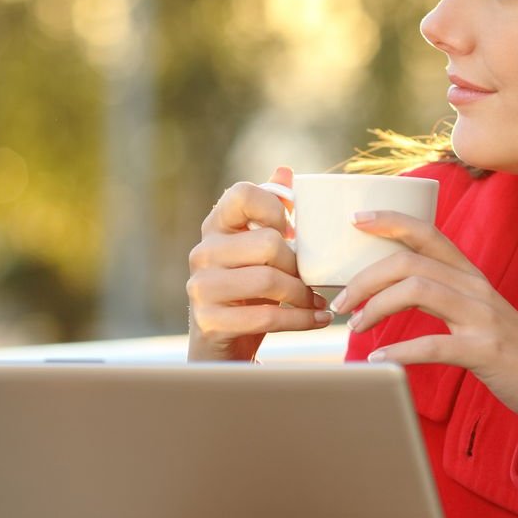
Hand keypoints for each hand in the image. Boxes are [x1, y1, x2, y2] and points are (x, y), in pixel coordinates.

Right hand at [187, 165, 333, 361]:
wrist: (223, 346)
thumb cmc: (248, 292)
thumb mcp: (256, 251)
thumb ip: (270, 212)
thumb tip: (285, 171)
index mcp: (215, 226)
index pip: (242, 194)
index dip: (274, 208)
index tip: (291, 231)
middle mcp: (202, 252)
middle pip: (267, 242)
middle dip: (298, 264)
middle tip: (311, 279)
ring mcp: (201, 287)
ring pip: (268, 281)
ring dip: (302, 295)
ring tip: (315, 301)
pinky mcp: (209, 320)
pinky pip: (266, 317)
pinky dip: (300, 320)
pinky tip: (316, 319)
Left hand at [334, 209, 517, 444]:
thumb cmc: (512, 354)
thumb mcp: (478, 314)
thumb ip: (444, 296)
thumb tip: (392, 292)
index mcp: (471, 276)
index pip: (428, 233)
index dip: (391, 221)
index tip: (356, 219)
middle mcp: (476, 288)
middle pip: (410, 262)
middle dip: (364, 278)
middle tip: (338, 304)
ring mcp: (483, 317)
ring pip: (417, 290)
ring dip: (375, 307)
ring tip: (353, 329)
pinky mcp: (486, 350)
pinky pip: (433, 344)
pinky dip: (399, 351)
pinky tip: (378, 360)